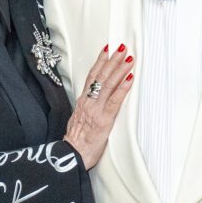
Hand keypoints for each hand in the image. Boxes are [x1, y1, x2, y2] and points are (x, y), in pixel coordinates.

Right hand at [64, 44, 133, 168]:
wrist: (71, 155)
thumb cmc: (76, 142)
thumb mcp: (78, 119)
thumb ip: (86, 108)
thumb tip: (94, 100)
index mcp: (82, 102)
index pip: (91, 76)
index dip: (100, 62)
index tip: (107, 50)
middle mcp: (88, 102)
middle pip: (101, 76)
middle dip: (112, 60)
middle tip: (122, 47)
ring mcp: (96, 110)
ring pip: (108, 85)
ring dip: (120, 69)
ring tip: (129, 58)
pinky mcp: (104, 120)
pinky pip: (115, 101)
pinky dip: (123, 88)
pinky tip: (130, 78)